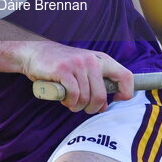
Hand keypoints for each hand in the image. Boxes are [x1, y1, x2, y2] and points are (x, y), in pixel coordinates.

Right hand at [16, 41, 132, 113]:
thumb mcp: (83, 71)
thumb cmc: (61, 65)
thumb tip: (105, 106)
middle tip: (83, 108)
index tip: (115, 100)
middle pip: (101, 95)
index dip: (126, 93)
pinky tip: (64, 99)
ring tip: (70, 101)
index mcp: (101, 59)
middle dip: (92, 108)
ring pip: (86, 97)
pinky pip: (73, 94)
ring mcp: (78, 64)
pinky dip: (69, 102)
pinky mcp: (64, 70)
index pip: (126, 76)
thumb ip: (96, 85)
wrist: (35, 53)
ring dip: (77, 106)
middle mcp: (92, 60)